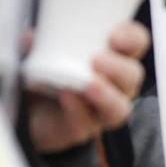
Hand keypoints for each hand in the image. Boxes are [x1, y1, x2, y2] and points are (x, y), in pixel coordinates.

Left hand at [24, 20, 148, 152]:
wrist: (29, 114)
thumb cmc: (47, 75)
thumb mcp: (42, 51)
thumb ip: (39, 43)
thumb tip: (31, 37)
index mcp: (113, 58)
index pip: (136, 44)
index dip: (132, 38)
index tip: (114, 35)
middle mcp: (115, 86)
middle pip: (133, 77)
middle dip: (119, 68)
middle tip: (96, 59)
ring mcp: (100, 112)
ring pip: (120, 109)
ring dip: (107, 95)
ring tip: (90, 84)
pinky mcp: (81, 130)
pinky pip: (85, 124)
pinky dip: (77, 109)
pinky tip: (66, 96)